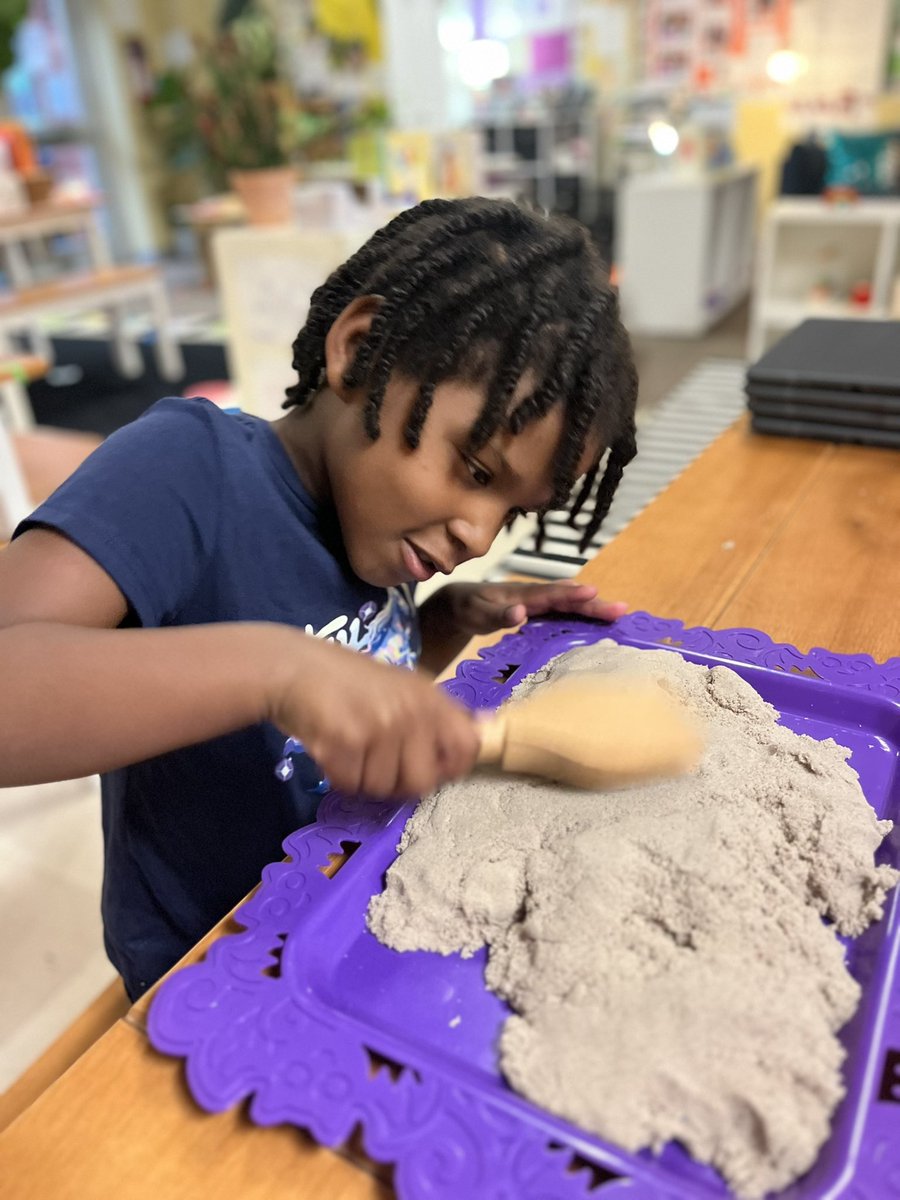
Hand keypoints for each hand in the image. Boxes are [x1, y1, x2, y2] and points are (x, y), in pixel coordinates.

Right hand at [266, 631, 479, 798]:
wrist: (293, 667)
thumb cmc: (348, 678)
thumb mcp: (401, 685)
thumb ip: (437, 712)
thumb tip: (485, 731)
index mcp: (428, 697)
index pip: (467, 746)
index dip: (452, 767)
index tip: (431, 768)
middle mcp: (410, 712)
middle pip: (422, 782)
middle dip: (398, 782)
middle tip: (377, 763)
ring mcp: (378, 728)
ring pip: (382, 788)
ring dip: (363, 778)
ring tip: (351, 748)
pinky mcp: (344, 743)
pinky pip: (351, 785)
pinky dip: (339, 776)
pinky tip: (331, 749)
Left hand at [441, 581, 627, 635]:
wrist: (460, 604)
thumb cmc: (468, 608)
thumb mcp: (477, 613)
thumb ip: (498, 615)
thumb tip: (520, 613)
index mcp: (523, 593)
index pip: (551, 593)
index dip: (572, 594)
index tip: (593, 592)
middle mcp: (536, 595)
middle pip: (569, 598)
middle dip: (594, 603)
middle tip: (621, 610)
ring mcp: (540, 604)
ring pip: (571, 605)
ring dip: (593, 609)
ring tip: (619, 616)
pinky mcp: (541, 613)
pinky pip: (566, 613)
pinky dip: (583, 617)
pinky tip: (598, 627)